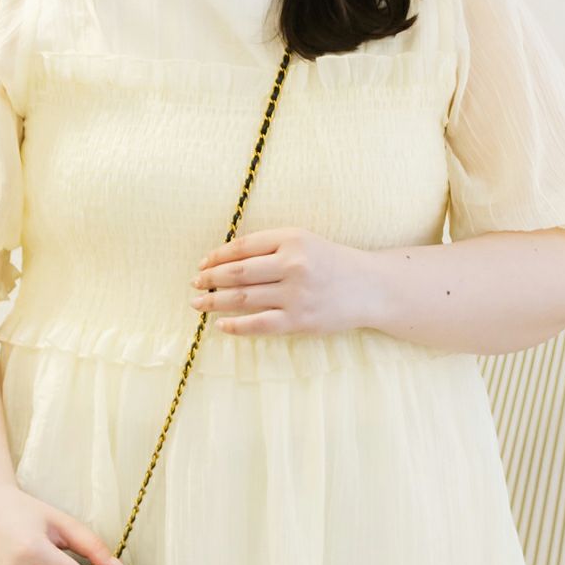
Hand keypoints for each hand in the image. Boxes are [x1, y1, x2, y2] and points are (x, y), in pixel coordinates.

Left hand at [188, 227, 373, 336]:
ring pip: (242, 298)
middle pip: (237, 273)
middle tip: (193, 284)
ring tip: (198, 304)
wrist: (370, 288)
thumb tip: (223, 260)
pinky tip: (221, 325)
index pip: (242, 247)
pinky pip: (258, 324)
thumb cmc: (331, 263)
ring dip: (214, 301)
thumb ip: (270, 247)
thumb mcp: (304, 242)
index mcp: (292, 239)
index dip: (217, 256)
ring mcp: (295, 294)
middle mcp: (293, 264)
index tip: (202, 263)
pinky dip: (235, 326)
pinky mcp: (299, 320)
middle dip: (209, 279)